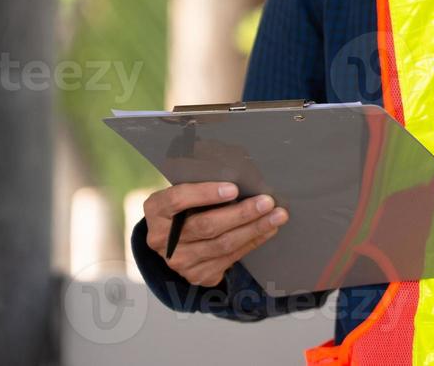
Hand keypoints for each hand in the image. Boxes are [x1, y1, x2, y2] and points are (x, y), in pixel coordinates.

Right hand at [143, 182, 288, 286]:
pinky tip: (268, 230)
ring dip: (255, 229)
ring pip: (222, 245)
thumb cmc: (186, 204)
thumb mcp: (184, 186)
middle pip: (206, 225)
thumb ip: (200, 175)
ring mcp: (179, 261)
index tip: (234, 188)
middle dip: (241, 213)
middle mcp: (162, 239)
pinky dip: (252, 242)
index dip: (205, 194)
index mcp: (155, 210)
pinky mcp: (197, 275)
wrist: (174, 240)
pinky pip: (230, 258)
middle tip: (267, 202)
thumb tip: (235, 159)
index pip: (177, 200)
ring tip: (277, 216)